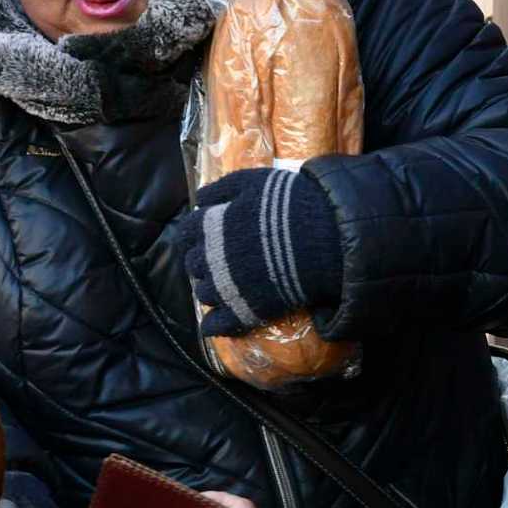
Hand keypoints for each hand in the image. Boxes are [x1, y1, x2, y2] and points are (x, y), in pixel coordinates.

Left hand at [169, 166, 339, 337]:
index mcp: (210, 227)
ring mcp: (226, 288)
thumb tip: (200, 199)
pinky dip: (212, 326)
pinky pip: (219, 325)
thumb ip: (221, 189)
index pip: (187, 233)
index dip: (194, 234)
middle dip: (201, 262)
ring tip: (222, 286)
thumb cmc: (288, 204)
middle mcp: (210, 259)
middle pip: (193, 264)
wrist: (321, 237)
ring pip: (203, 293)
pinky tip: (212, 326)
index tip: (202, 236)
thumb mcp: (252, 182)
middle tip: (216, 261)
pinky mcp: (245, 311)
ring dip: (209, 289)